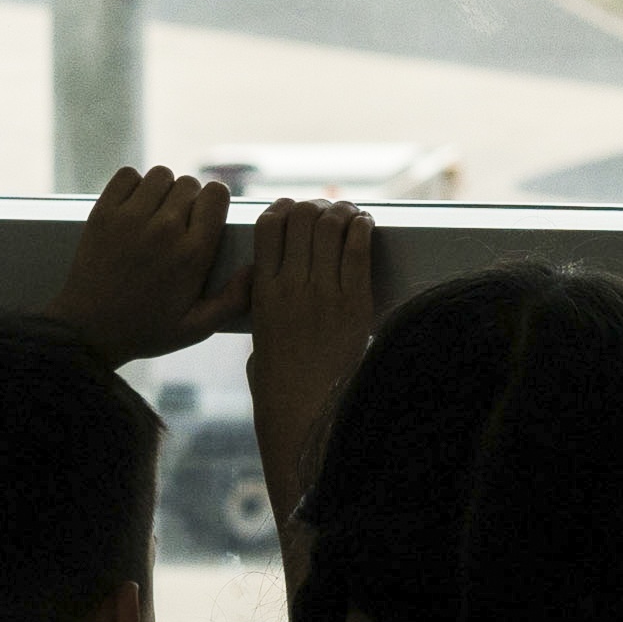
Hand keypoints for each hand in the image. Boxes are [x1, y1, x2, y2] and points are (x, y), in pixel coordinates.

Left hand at [60, 163, 235, 365]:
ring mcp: (131, 218)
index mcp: (192, 253)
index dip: (214, 203)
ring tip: (155, 215)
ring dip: (162, 190)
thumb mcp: (196, 327)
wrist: (86, 332)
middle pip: (190, 183)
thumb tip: (257, 268)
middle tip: (177, 226)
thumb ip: (234, 299)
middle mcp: (164, 229)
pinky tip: (133, 208)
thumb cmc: (145, 330)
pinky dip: (132, 186)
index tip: (205, 220)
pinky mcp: (103, 213)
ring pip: (160, 175)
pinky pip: (127, 176)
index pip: (217, 194)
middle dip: (189, 200)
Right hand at [241, 196, 380, 514]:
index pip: (268, 226)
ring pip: (331, 225)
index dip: (282, 208)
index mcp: (262, 292)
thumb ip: (262, 312)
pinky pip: (358, 248)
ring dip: (341, 211)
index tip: (293, 208)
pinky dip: (362, 227)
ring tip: (348, 213)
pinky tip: (365, 224)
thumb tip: (265, 291)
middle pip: (302, 218)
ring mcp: (324, 291)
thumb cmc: (280, 387)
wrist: (307, 414)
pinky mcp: (355, 302)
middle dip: (316, 207)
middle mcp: (291, 285)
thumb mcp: (258, 344)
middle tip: (326, 210)